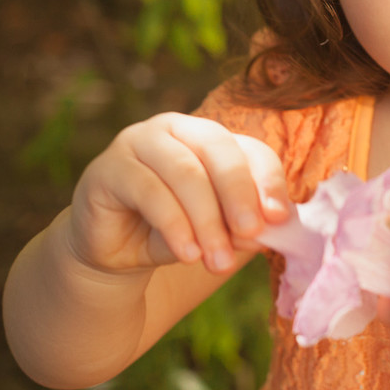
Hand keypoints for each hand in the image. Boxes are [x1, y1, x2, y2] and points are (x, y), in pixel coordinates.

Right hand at [66, 113, 289, 276]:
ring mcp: (138, 142)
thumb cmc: (174, 233)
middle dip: (239, 194)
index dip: (268, 181)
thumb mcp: (215, 230)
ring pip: (185, 172)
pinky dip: (175, 225)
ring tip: (218, 261)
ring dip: (207, 220)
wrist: (116, 254)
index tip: (280, 219)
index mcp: (210, 136)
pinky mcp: (109, 168)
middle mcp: (175, 128)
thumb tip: (263, 231)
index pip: (250, 149)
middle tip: (252, 234)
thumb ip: (239, 225)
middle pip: (218, 149)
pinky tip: (188, 254)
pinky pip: (150, 192)